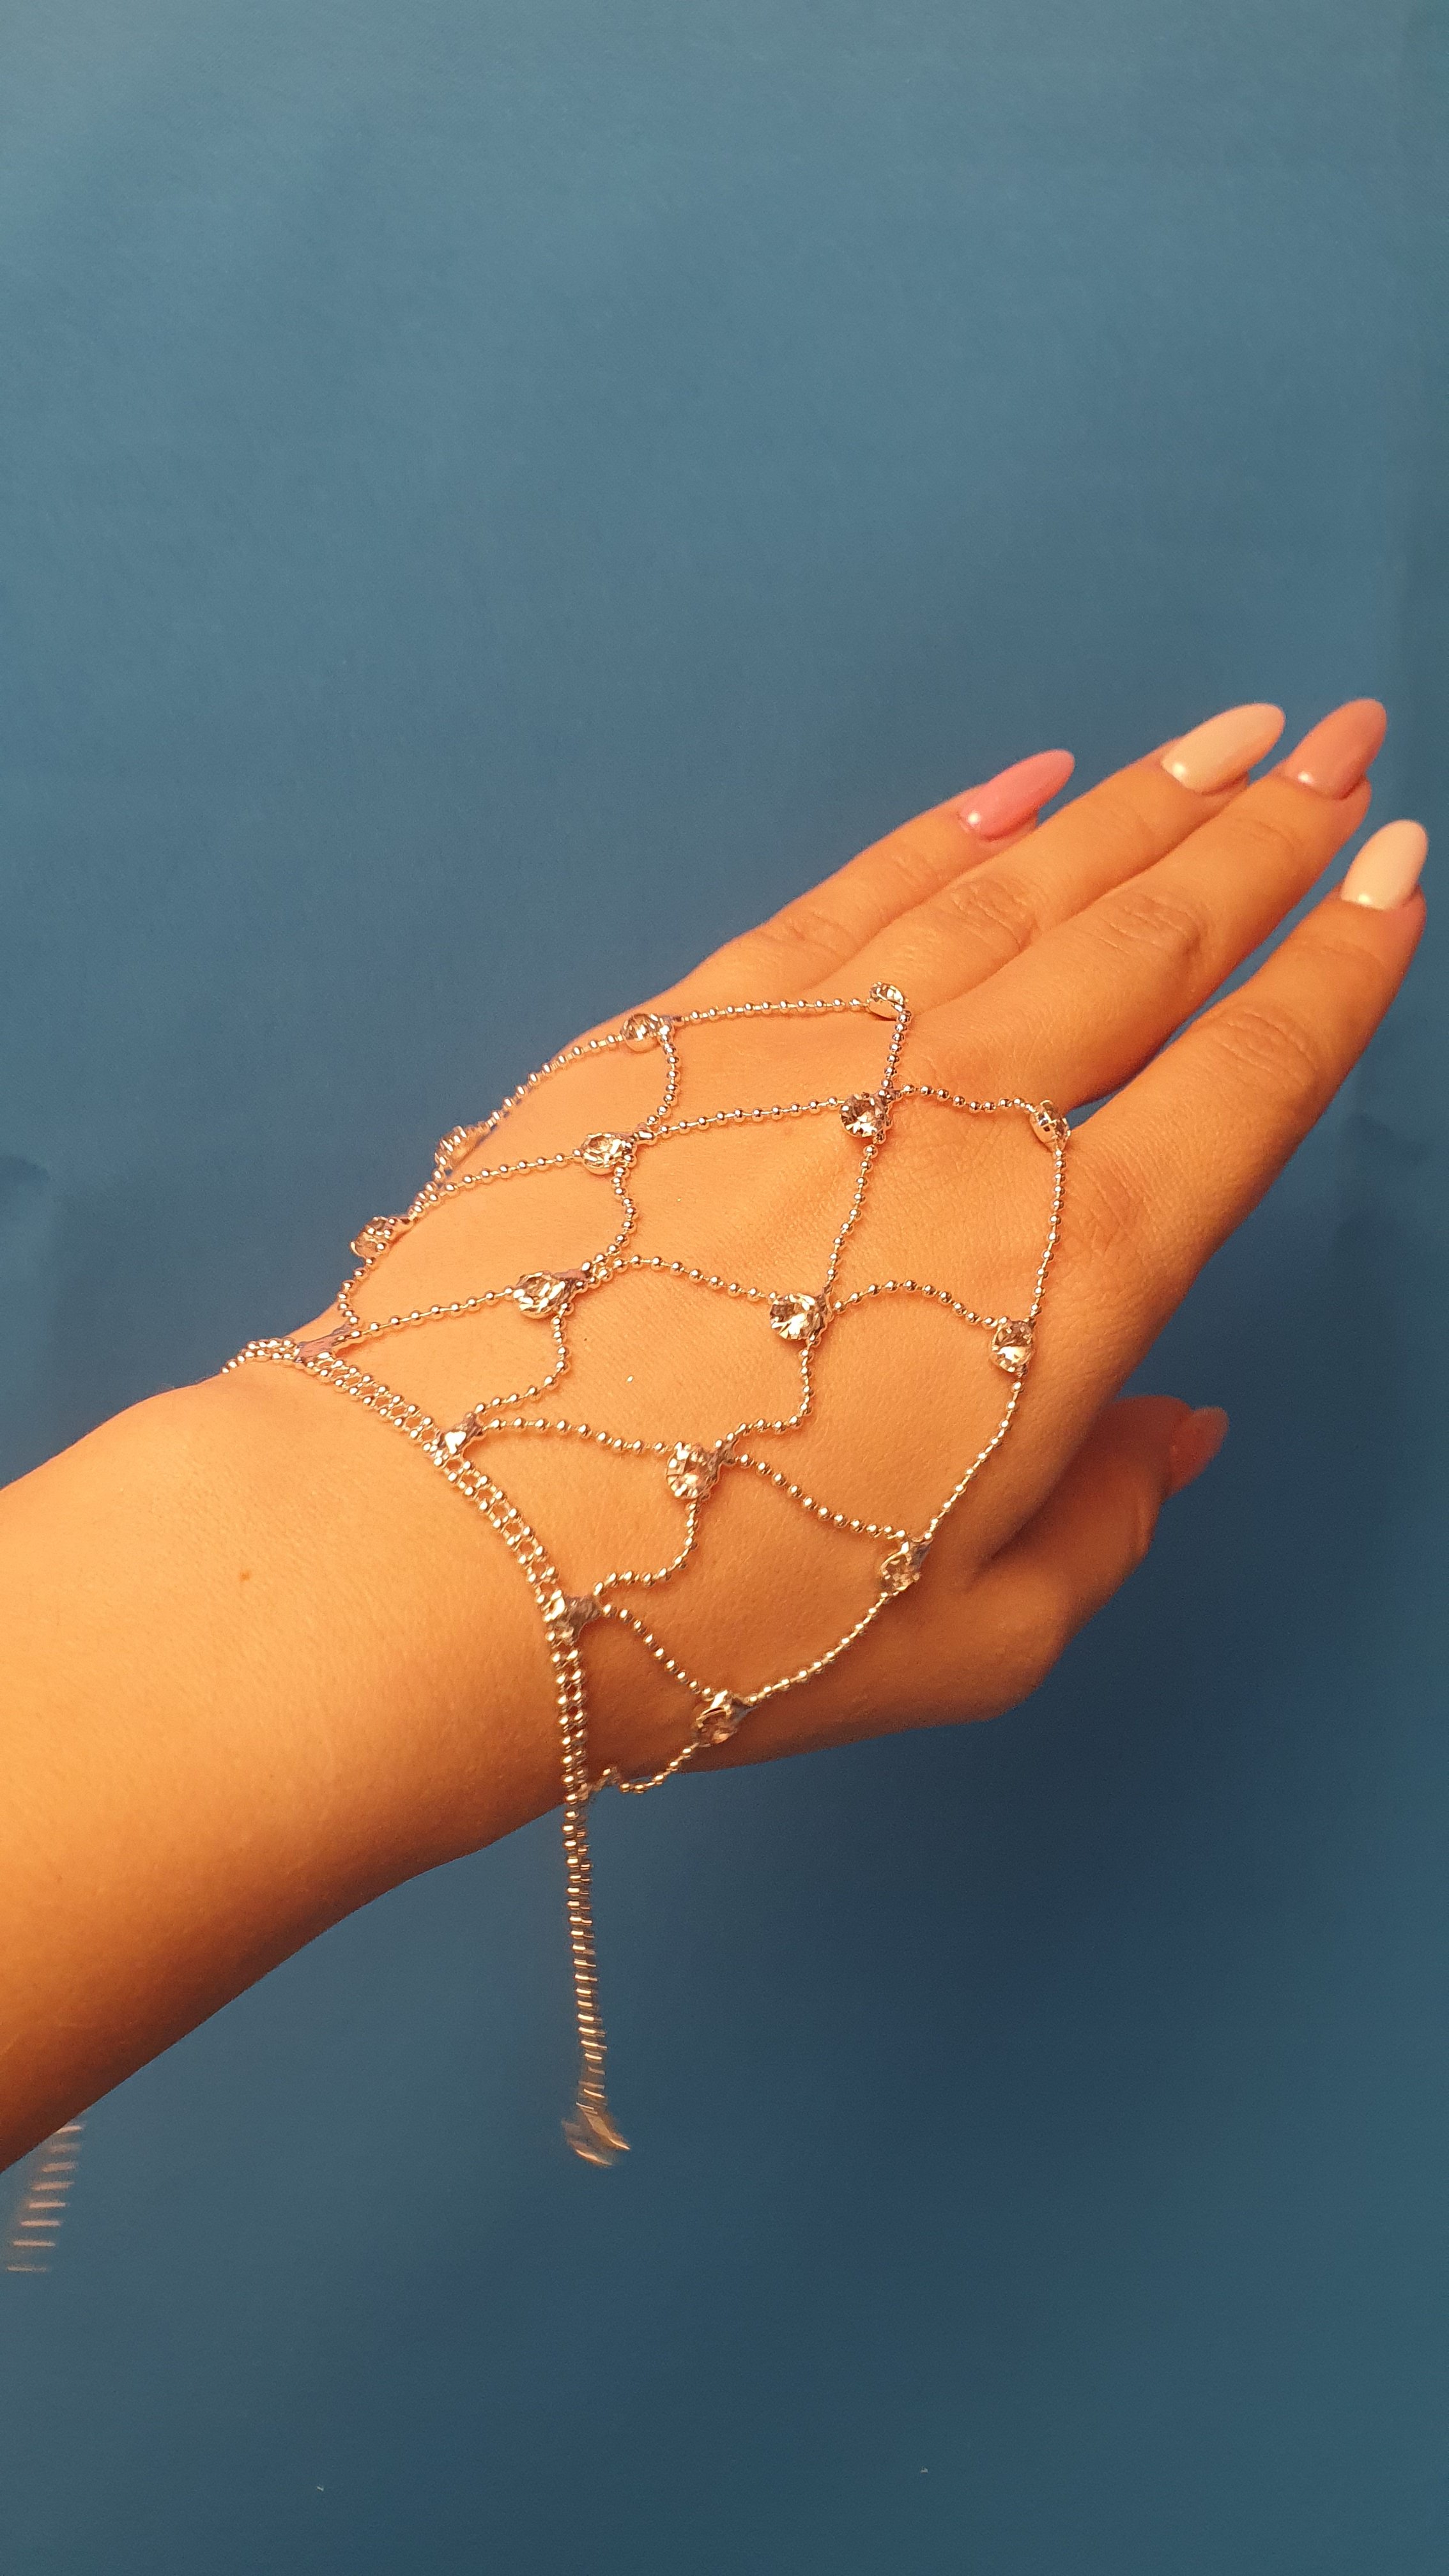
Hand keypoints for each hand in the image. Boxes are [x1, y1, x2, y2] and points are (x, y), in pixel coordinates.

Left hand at [284, 696, 1423, 1786]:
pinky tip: (1016, 784)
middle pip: (1155, 938)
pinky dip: (946, 831)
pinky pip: (856, 893)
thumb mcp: (973, 1635)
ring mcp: (824, 1054)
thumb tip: (1181, 1427)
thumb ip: (1108, 1521)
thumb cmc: (726, 1623)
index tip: (1400, 871)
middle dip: (1266, 832)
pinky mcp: (689, 1029)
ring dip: (1136, 807)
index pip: (1253, 1073)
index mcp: (1076, 1265)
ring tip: (1219, 741)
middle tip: (1338, 743)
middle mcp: (969, 1119)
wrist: (450, 1548)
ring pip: (1021, 890)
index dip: (1343, 965)